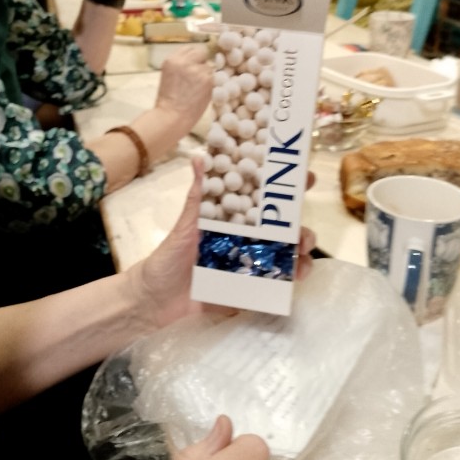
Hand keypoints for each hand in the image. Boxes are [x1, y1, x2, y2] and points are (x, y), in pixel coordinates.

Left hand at [128, 158, 316, 331]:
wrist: (155, 302)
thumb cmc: (167, 259)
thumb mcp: (184, 226)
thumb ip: (197, 196)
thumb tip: (199, 157)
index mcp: (231, 220)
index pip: (262, 201)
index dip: (284, 190)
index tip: (303, 179)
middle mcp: (244, 240)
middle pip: (281, 229)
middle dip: (299, 226)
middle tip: (304, 232)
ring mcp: (249, 265)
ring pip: (283, 254)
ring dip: (300, 253)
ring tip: (303, 256)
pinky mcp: (248, 290)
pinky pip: (274, 282)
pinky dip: (290, 279)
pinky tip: (296, 277)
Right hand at [154, 44, 212, 136]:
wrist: (171, 116)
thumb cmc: (169, 101)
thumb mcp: (169, 76)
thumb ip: (181, 66)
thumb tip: (196, 61)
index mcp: (172, 60)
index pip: (189, 48)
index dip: (194, 56)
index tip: (195, 64)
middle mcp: (184, 61)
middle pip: (201, 52)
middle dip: (202, 62)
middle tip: (199, 76)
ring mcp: (196, 69)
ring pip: (209, 66)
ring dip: (207, 75)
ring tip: (198, 88)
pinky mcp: (207, 79)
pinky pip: (214, 76)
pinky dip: (211, 84)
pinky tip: (203, 92)